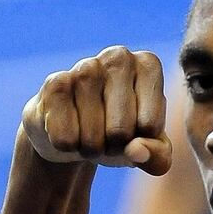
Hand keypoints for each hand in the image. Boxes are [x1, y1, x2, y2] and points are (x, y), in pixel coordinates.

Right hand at [22, 46, 170, 175]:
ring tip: (91, 133)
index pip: (150, 126)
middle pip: (120, 131)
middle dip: (115, 147)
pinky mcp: (54, 83)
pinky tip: (68, 128)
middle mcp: (118, 57)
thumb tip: (136, 150)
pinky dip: (68, 146)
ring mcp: (84, 66)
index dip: (141, 142)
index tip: (137, 130)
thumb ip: (158, 156)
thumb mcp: (152, 150)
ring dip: (91, 149)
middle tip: (111, 136)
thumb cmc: (124, 135)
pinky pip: (65, 137)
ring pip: (92, 137)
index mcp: (148, 66)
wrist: (76, 130)